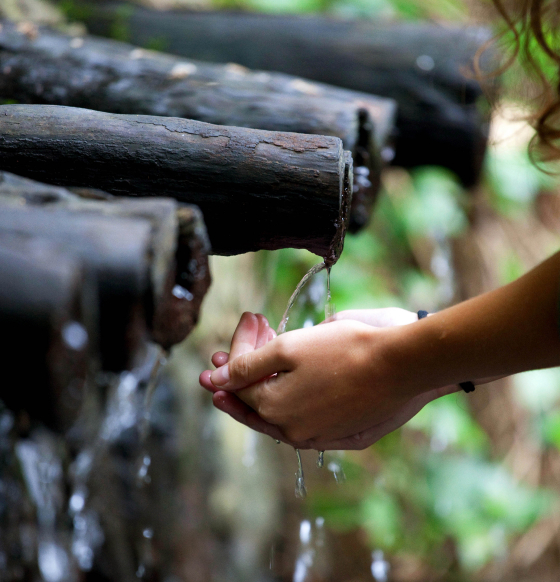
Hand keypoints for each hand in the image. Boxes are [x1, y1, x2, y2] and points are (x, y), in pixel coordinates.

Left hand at [200, 310, 461, 449]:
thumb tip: (216, 379)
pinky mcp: (347, 435)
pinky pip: (308, 422)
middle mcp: (294, 432)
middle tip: (223, 358)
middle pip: (255, 405)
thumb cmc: (347, 349)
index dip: (228, 363)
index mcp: (275, 410)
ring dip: (264, 389)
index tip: (221, 346)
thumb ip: (248, 366)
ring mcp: (322, 436)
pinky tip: (289, 390)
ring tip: (254, 365)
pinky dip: (293, 403)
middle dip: (238, 378)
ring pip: (281, 415)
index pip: (239, 388)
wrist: (405, 365)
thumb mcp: (289, 348)